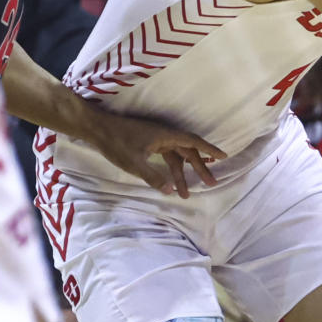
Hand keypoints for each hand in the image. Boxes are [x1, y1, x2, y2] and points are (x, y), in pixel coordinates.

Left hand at [83, 106, 226, 197]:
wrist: (97, 128)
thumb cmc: (116, 142)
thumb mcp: (134, 163)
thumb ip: (154, 177)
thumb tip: (170, 191)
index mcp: (166, 136)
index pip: (193, 142)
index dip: (209, 149)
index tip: (224, 156)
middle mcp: (165, 135)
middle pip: (188, 152)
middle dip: (200, 168)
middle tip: (212, 183)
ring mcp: (156, 139)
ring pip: (177, 157)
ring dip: (183, 174)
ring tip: (187, 194)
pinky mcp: (148, 143)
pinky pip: (167, 156)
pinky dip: (171, 169)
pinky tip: (171, 182)